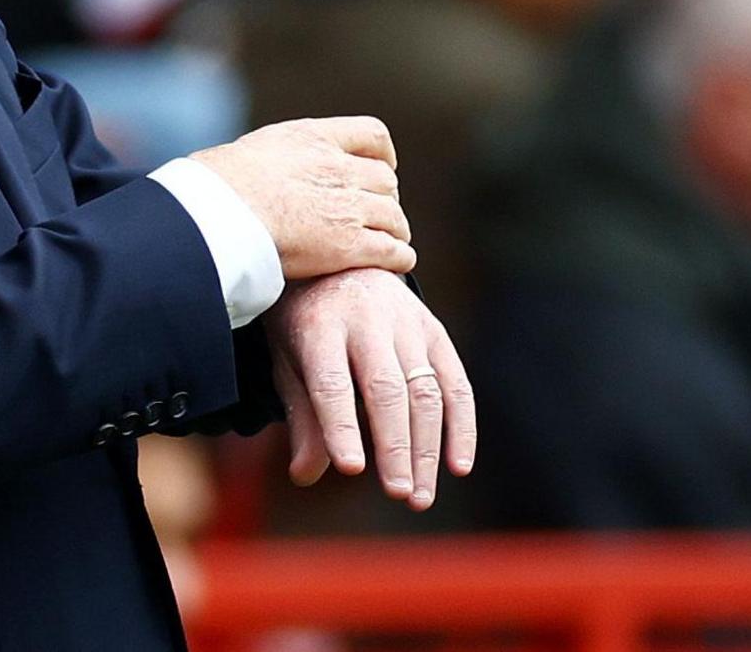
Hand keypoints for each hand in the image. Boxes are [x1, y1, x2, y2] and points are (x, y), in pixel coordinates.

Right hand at [189, 118, 414, 279]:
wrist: (218, 214)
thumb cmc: (216, 187)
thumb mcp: (252, 151)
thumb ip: (274, 157)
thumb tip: (258, 170)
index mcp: (314, 139)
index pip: (371, 135)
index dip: (383, 155)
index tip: (382, 167)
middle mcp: (338, 169)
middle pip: (385, 180)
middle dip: (385, 198)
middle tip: (377, 214)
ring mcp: (348, 208)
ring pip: (394, 216)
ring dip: (394, 229)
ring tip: (389, 241)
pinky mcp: (349, 247)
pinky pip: (392, 251)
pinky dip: (399, 258)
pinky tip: (395, 264)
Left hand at [267, 268, 475, 510]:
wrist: (341, 254)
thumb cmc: (305, 320)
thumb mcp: (289, 359)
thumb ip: (302, 416)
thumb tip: (306, 475)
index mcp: (320, 325)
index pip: (332, 382)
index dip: (341, 426)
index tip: (351, 469)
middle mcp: (368, 319)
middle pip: (387, 389)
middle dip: (396, 446)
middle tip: (398, 493)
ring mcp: (408, 322)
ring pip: (426, 391)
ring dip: (428, 448)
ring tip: (419, 497)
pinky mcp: (435, 330)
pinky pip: (457, 383)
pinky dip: (462, 427)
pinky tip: (458, 466)